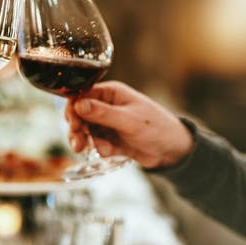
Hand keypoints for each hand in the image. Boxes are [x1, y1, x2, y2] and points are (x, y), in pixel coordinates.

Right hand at [65, 81, 192, 168]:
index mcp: (111, 93)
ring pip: (85, 130)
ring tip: (84, 149)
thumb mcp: (129, 120)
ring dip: (84, 140)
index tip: (73, 123)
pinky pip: (96, 143)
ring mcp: (108, 123)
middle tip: (77, 143)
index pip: (82, 95)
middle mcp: (107, 106)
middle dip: (76, 129)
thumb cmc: (157, 128)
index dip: (74, 109)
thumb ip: (103, 113)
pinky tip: (111, 151)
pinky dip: (100, 148)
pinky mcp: (111, 138)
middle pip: (80, 114)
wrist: (173, 151)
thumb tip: (78, 104)